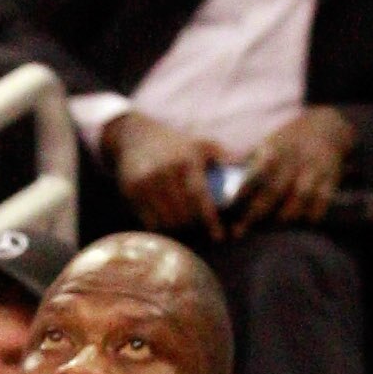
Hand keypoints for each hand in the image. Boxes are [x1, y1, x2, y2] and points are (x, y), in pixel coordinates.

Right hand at [105, 107, 222, 233]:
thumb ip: (222, 155)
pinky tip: (167, 223)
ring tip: (184, 228)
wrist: (136, 136)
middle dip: (194, 227)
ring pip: (165, 221)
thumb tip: (241, 163)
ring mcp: (146, 182)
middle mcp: (164, 172)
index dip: (210, 220)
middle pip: (183, 214)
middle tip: (200, 231)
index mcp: (185, 162)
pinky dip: (160, 227)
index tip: (219, 237)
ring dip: (177, 229)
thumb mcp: (200, 144)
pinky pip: (148, 220)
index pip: (199, 196)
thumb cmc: (175, 145)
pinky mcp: (131, 190)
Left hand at [228, 103, 352, 224]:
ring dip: (285, 215)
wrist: (327, 126)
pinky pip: (323, 199)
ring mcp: (314, 168)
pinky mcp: (331, 177)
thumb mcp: (268, 143)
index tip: (228, 205)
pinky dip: (312, 213)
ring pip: (300, 196)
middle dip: (255, 213)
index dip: (242, 189)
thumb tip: (223, 179)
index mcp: (274, 148)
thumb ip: (249, 161)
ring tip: (271, 227)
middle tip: (240, 230)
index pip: (256, 170)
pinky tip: (302, 222)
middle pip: (274, 189)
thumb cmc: (288, 141)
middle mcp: (294, 158)